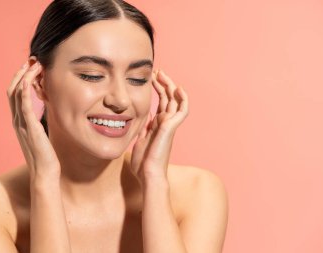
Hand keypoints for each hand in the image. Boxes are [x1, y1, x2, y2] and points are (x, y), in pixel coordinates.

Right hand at [7, 58, 60, 181]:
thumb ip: (39, 122)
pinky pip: (25, 105)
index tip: (32, 67)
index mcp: (20, 121)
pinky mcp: (30, 128)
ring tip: (35, 64)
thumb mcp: (41, 134)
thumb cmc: (46, 155)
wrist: (45, 172)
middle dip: (21, 73)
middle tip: (32, 60)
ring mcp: (21, 124)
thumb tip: (47, 110)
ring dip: (25, 77)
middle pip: (13, 90)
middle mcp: (17, 121)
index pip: (16, 94)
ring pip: (17, 94)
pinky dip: (26, 90)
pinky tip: (31, 79)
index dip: (21, 78)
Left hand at [130, 70, 188, 185]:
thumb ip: (143, 128)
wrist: (148, 175)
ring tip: (162, 74)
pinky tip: (178, 88)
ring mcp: (170, 125)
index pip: (161, 102)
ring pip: (175, 100)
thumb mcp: (140, 140)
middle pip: (168, 98)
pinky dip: (183, 98)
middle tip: (157, 71)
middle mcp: (166, 123)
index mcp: (158, 125)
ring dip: (170, 86)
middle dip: (163, 83)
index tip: (151, 78)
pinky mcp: (171, 127)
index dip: (158, 89)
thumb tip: (142, 119)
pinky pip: (182, 110)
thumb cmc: (144, 163)